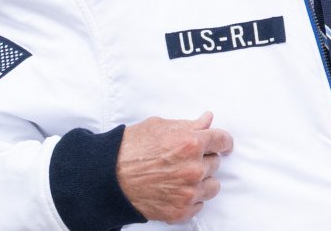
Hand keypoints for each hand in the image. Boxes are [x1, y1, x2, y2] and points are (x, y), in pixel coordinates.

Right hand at [116, 111, 233, 222]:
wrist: (108, 177)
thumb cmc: (130, 149)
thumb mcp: (160, 126)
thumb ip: (189, 125)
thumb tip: (208, 120)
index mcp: (190, 143)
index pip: (223, 141)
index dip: (222, 141)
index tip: (222, 144)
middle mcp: (193, 168)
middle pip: (216, 162)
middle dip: (204, 159)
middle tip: (184, 158)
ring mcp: (188, 192)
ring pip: (212, 186)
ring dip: (202, 180)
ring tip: (181, 176)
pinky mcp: (181, 211)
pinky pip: (199, 204)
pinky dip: (191, 198)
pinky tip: (175, 190)